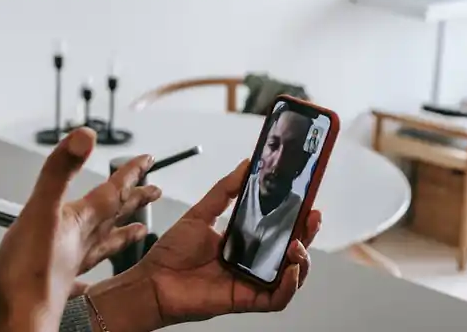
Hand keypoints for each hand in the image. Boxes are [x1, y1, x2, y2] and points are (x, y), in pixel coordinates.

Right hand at [0, 128, 161, 330]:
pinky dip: (90, 268)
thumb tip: (84, 137)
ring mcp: (73, 263)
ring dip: (121, 232)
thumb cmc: (28, 273)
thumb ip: (60, 171)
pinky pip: (84, 270)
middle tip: (155, 189)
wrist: (19, 317)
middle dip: (135, 199)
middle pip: (117, 215)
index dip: (131, 172)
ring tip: (137, 229)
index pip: (114, 190)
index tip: (148, 160)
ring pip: (105, 242)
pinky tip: (87, 276)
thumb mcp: (41, 208)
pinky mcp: (59, 281)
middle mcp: (83, 241)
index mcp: (81, 222)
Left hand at [87, 160, 321, 331]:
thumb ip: (225, 190)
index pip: (278, 230)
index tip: (307, 200)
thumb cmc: (171, 254)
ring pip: (291, 276)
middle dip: (308, 235)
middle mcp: (250, 263)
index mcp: (242, 242)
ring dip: (302, 260)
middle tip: (313, 217)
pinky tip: (291, 270)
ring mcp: (250, 282)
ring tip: (298, 244)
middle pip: (291, 251)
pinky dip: (289, 286)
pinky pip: (277, 299)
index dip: (296, 218)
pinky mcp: (246, 300)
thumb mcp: (201, 213)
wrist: (153, 282)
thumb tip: (245, 166)